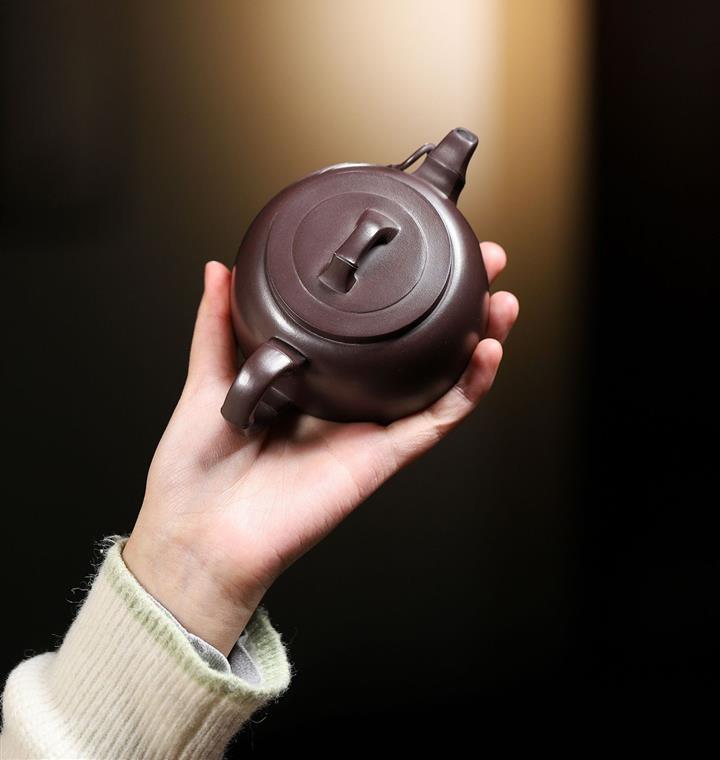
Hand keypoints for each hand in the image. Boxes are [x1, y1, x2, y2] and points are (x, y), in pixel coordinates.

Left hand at [123, 245, 518, 654]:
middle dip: (459, 305)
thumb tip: (218, 268)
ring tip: (500, 299)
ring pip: (443, 380)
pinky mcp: (380, 458)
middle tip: (486, 263)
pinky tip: (487, 352)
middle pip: (420, 350)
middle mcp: (350, 403)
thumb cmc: (196, 472)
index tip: (422, 249)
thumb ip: (217, 324)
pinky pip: (435, 421)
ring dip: (480, 339)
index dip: (402, 294)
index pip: (371, 332)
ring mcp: (370, 429)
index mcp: (314, 382)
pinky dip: (467, 389)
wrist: (197, 536)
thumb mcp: (206, 379)